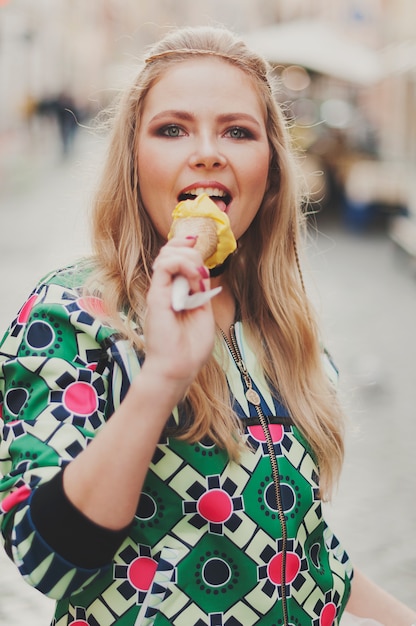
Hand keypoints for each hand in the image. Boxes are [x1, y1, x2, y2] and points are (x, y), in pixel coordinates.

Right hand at [143, 237, 215, 394]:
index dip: (187, 247)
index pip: (177, 259)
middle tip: (201, 270)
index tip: (198, 241)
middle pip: (171, 252)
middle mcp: (165, 289)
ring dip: (188, 257)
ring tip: (198, 276)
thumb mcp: (204, 313)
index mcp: (176, 293)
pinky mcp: (156, 296)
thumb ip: (202, 291)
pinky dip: (182, 264)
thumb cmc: (190, 349)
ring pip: (166, 254)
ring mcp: (160, 291)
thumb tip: (202, 270)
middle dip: (190, 250)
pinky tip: (194, 277)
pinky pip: (163, 266)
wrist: (178, 368)